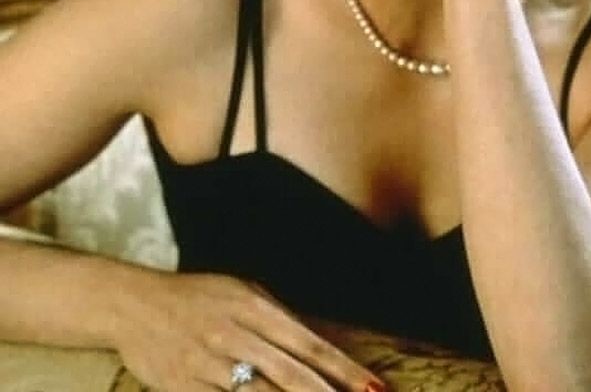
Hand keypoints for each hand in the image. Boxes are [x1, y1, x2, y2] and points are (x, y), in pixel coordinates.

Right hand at [116, 269, 386, 391]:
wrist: (133, 305)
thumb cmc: (195, 297)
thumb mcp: (240, 291)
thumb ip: (276, 318)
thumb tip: (316, 345)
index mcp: (253, 306)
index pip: (308, 342)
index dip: (342, 369)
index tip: (373, 388)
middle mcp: (234, 333)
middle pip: (290, 374)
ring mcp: (208, 364)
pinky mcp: (183, 388)